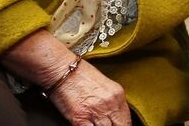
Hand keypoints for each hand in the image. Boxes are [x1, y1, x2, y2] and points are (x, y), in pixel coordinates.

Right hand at [0, 30, 130, 124]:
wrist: (61, 68)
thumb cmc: (78, 74)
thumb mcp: (104, 85)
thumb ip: (112, 100)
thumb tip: (114, 115)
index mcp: (118, 94)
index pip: (127, 120)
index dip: (123, 125)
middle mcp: (110, 104)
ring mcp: (95, 112)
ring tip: (96, 124)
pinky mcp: (80, 119)